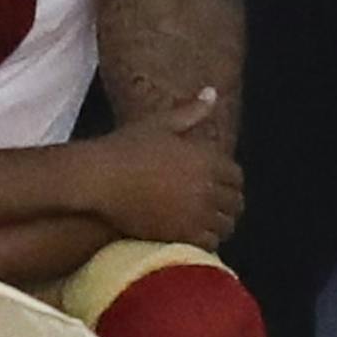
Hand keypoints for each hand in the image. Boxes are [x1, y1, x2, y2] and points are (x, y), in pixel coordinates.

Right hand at [87, 93, 244, 250]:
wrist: (100, 179)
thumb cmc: (128, 147)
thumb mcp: (160, 123)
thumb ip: (191, 111)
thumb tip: (212, 92)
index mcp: (206, 159)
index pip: (236, 176)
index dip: (231, 181)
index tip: (223, 184)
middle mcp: (206, 187)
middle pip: (235, 203)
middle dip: (230, 204)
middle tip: (219, 205)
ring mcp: (194, 214)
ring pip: (225, 226)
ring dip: (221, 223)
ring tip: (210, 222)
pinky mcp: (179, 235)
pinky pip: (208, 244)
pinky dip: (208, 241)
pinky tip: (196, 236)